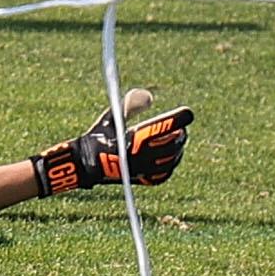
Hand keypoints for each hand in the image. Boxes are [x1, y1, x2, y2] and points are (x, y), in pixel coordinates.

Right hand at [30, 91, 193, 196]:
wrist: (87, 164)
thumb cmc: (99, 137)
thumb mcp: (112, 117)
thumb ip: (131, 105)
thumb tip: (149, 96)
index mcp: (136, 138)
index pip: (165, 126)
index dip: (179, 118)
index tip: (187, 113)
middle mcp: (143, 155)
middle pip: (173, 143)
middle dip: (179, 133)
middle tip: (181, 127)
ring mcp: (144, 169)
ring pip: (172, 158)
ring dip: (178, 148)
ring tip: (178, 139)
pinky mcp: (143, 179)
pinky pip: (165, 172)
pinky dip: (171, 163)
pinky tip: (171, 156)